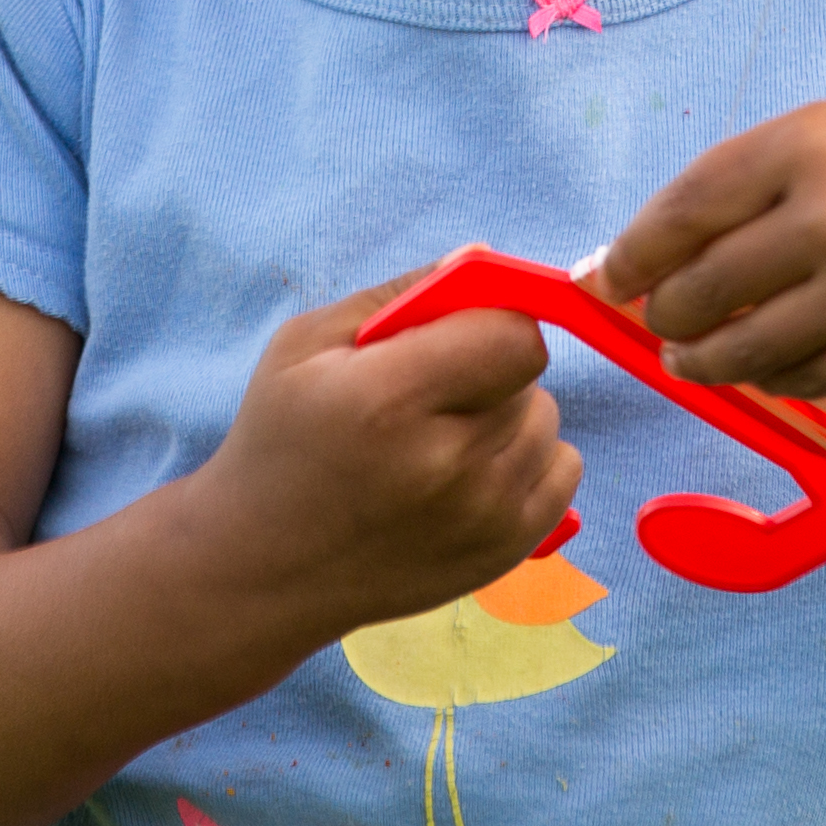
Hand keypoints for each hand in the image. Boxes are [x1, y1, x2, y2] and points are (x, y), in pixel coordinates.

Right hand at [188, 274, 583, 634]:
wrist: (261, 569)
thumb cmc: (280, 441)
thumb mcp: (306, 345)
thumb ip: (401, 294)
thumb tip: (482, 256)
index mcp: (388, 401)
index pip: (512, 335)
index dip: (489, 323)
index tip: (454, 335)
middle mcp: (444, 465)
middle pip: (529, 378)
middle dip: (488, 370)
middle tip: (429, 395)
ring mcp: (480, 518)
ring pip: (549, 423)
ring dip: (509, 418)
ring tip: (443, 437)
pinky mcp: (503, 555)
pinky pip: (564, 473)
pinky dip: (530, 462)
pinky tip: (471, 471)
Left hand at [601, 93, 825, 397]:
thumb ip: (755, 177)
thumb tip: (655, 246)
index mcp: (806, 148)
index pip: (683, 212)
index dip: (634, 254)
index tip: (612, 276)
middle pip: (699, 290)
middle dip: (665, 313)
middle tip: (659, 318)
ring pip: (739, 352)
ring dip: (701, 361)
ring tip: (693, 356)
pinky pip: (799, 380)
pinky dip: (772, 376)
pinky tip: (770, 361)